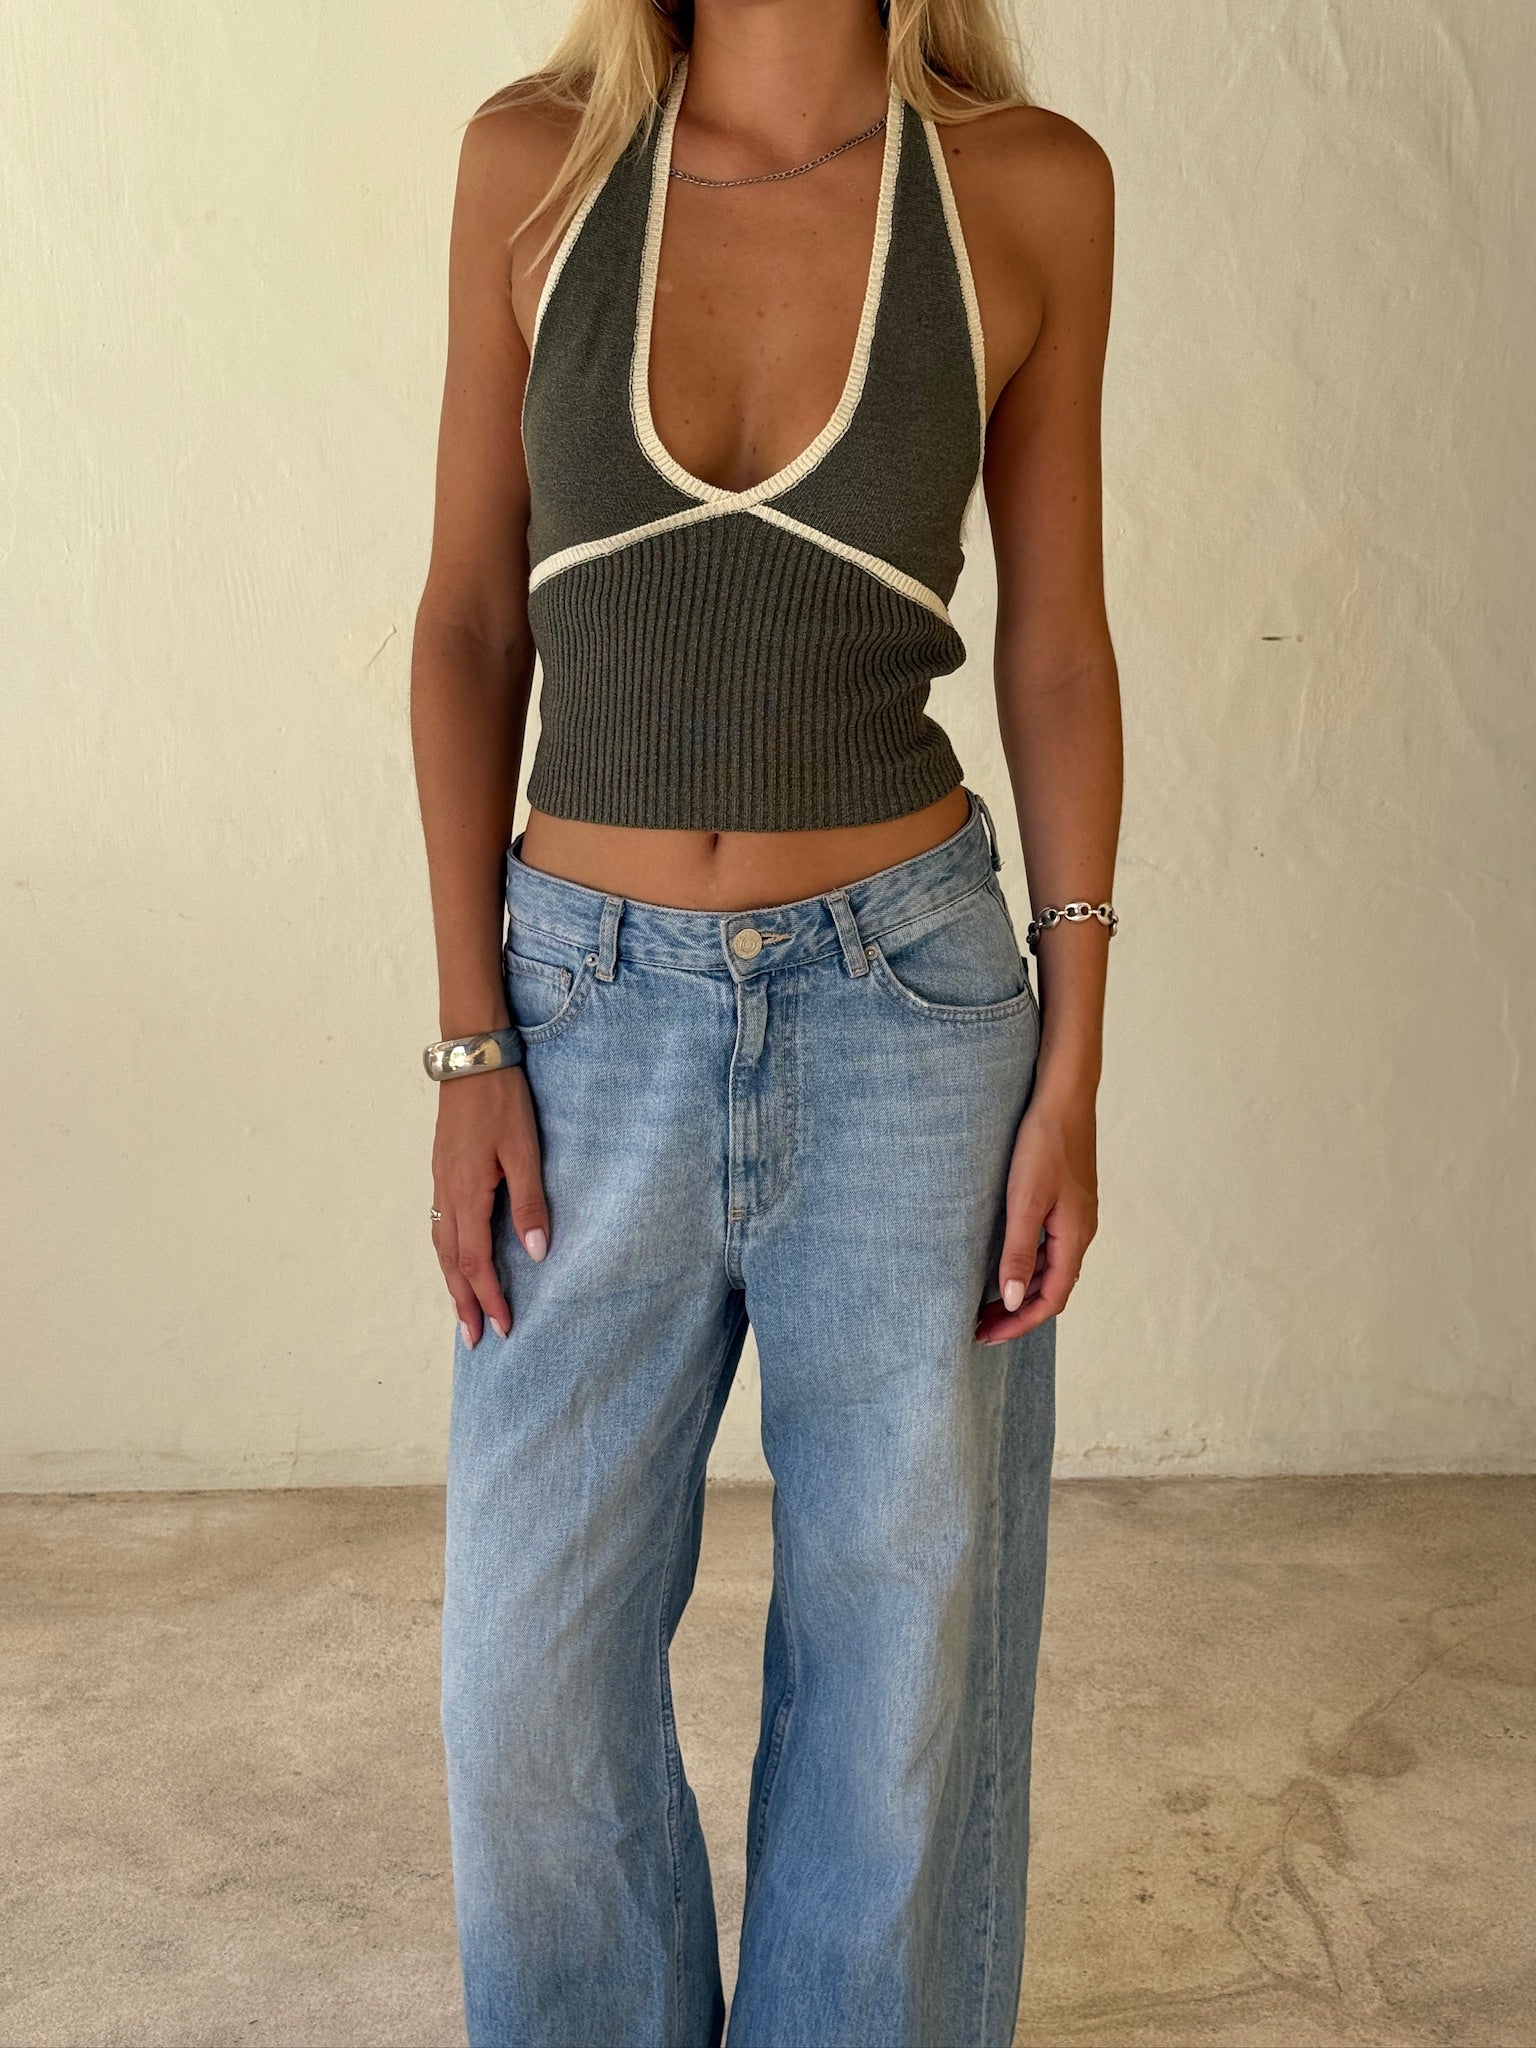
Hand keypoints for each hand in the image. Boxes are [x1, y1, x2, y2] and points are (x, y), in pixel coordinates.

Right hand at [429, 1065, 549, 1345]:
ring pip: (441, 1243)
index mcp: (468, 1193)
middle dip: (463, 1302)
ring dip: (452, 1280)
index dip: (489, 1297)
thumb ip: (529, 1203)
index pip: (476, 1261)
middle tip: (474, 1338)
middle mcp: (447, 1193)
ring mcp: (441, 1181)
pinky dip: (448, 1252)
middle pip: (451, 1261)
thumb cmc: (503, 1100)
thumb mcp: (525, 1151)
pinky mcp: (443, 1169)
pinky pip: (440, 1223)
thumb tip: (534, 1253)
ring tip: (462, 1309)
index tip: (502, 1327)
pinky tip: (458, 1257)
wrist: (473, 1058)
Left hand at [975, 1086, 1098, 1342]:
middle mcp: (1081, 1231)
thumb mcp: (1025, 1201)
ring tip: (987, 1303)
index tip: (985, 1335)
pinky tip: (1005, 1262)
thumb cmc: (1044, 1144)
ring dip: (1022, 1289)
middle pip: (1052, 1288)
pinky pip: (1049, 1246)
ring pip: (1050, 1268)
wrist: (1064, 1096)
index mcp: (1075, 1237)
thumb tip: (1015, 1301)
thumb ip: (1020, 1253)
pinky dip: (1027, 1265)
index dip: (1019, 1323)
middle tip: (979, 1326)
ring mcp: (1075, 1215)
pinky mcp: (1066, 1200)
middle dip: (1018, 1312)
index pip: (1051, 1299)